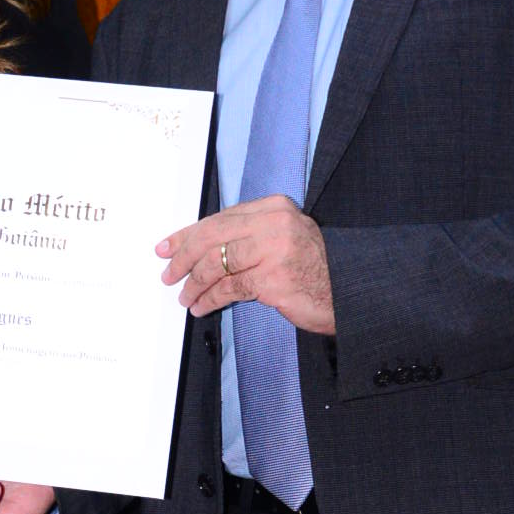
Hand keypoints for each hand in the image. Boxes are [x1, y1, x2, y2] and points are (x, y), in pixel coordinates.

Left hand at [159, 194, 334, 331]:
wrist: (347, 291)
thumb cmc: (312, 268)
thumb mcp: (281, 238)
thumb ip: (247, 236)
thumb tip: (198, 248)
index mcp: (273, 207)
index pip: (219, 218)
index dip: (187, 235)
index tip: (167, 248)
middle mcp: (274, 223)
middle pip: (212, 237)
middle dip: (184, 258)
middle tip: (169, 275)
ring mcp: (274, 249)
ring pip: (216, 263)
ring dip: (194, 283)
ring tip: (185, 296)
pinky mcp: (273, 278)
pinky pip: (229, 288)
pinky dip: (209, 299)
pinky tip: (201, 306)